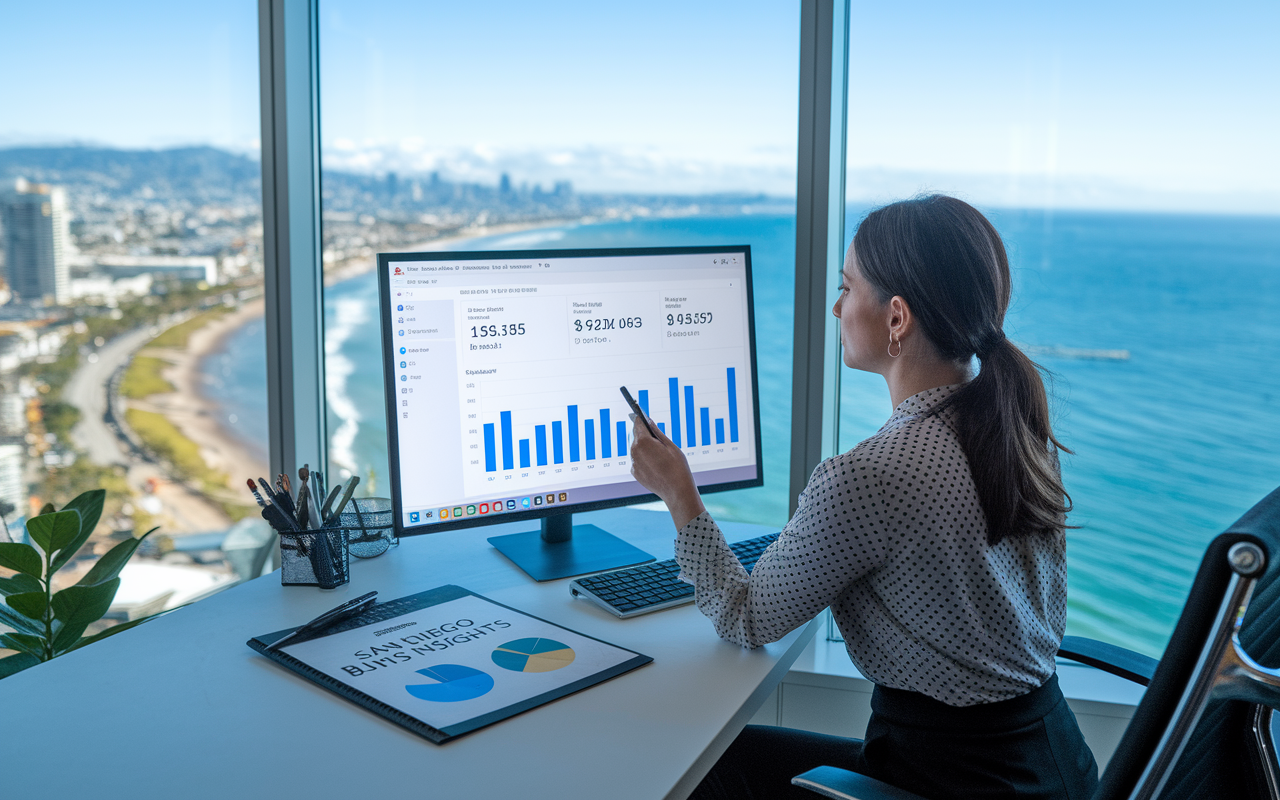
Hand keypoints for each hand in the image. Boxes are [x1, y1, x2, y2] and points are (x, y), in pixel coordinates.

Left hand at [629, 413, 705, 528]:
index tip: (641, 414)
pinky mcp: (634, 473)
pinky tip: (656, 463)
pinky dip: (644, 458)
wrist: (677, 491)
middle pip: (635, 436)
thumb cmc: (677, 467)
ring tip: (658, 452)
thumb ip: (657, 432)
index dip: (640, 418)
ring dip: (643, 446)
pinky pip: (637, 460)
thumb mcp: (670, 445)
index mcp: (643, 442)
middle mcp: (634, 452)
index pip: (637, 423)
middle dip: (643, 433)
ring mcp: (633, 463)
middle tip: (655, 436)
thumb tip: (648, 421)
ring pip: (635, 448)